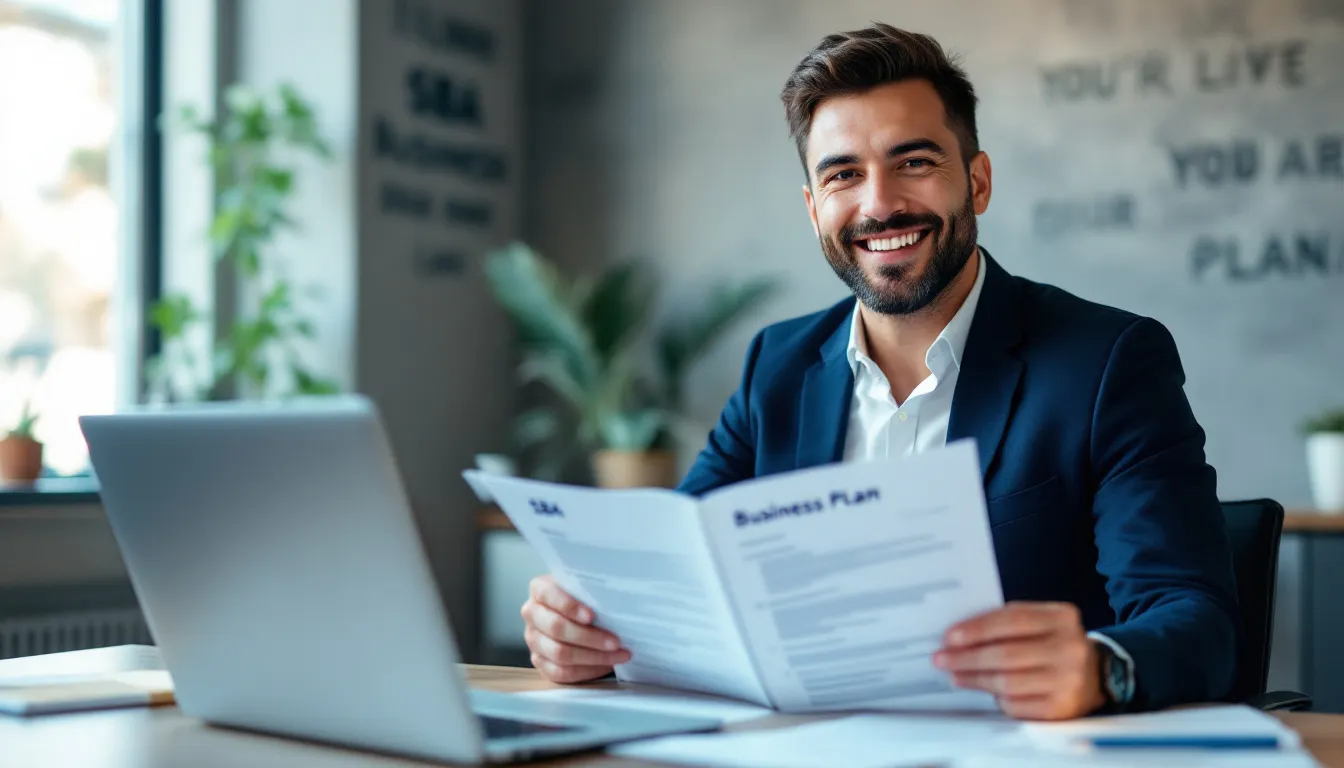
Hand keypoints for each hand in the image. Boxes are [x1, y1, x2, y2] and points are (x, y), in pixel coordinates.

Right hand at [521, 575, 630, 683]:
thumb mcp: (587, 587)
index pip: (548, 595)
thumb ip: (594, 591)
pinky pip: (561, 673)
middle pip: (556, 628)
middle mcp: (532, 614)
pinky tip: (605, 665)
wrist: (578, 614)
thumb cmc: (586, 598)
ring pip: (560, 654)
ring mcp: (534, 640)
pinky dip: (586, 671)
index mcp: (539, 589)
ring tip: (618, 655)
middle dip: (590, 637)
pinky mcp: (539, 662)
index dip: (570, 606)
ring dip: (593, 657)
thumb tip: (617, 603)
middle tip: (616, 642)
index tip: (592, 616)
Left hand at [934, 601, 1104, 719]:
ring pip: (1007, 682)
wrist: (1096, 675)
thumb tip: (958, 636)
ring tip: (954, 675)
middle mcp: (1070, 647)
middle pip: (1006, 654)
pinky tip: (984, 691)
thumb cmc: (1054, 644)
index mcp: (1062, 617)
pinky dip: (997, 699)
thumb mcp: (1041, 623)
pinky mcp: (1062, 708)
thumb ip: (1007, 622)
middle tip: (941, 658)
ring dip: (975, 679)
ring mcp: (1069, 680)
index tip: (949, 637)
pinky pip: (1017, 705)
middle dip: (967, 657)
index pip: (1011, 620)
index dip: (976, 629)